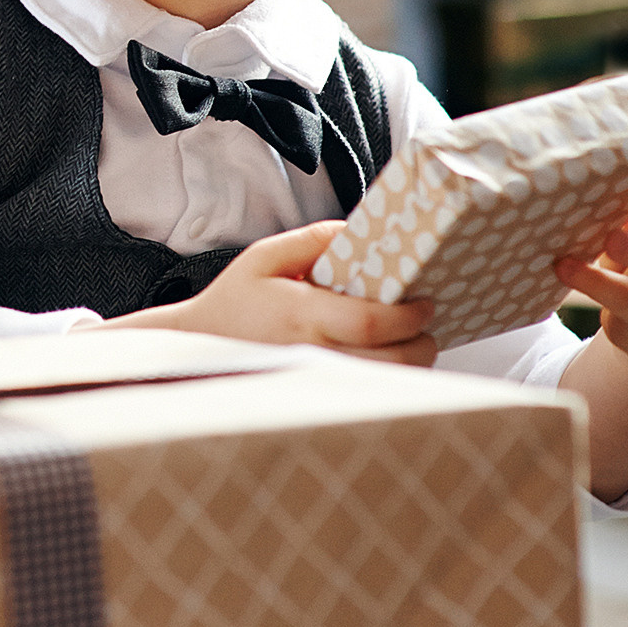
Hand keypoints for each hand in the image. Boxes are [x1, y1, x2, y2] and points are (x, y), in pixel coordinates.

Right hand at [99, 220, 438, 366]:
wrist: (200, 347)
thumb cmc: (235, 299)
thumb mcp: (263, 256)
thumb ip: (312, 240)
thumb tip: (357, 230)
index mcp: (301, 315)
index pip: (369, 322)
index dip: (407, 316)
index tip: (424, 303)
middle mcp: (312, 353)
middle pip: (391, 361)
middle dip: (422, 344)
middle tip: (426, 325)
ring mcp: (316, 380)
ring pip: (385, 383)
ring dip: (410, 364)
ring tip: (411, 341)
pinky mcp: (318, 395)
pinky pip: (369, 394)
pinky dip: (389, 380)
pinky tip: (387, 360)